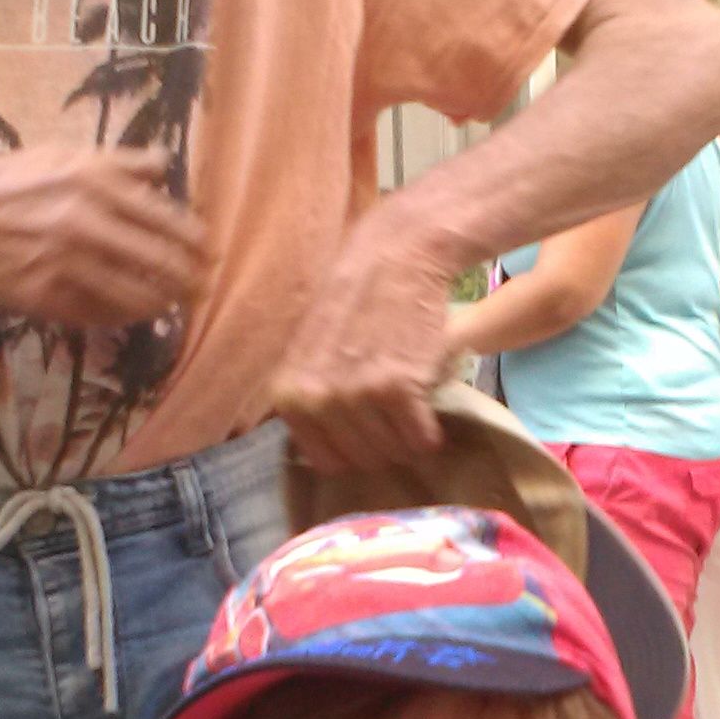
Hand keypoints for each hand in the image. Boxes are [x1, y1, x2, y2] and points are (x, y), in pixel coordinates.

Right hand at [0, 144, 207, 328]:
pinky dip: (122, 316)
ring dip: (162, 303)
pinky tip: (133, 313)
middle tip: (202, 288)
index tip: (209, 253)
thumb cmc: (3, 184)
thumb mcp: (60, 155)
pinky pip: (100, 314)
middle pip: (161, 261)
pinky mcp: (47, 297)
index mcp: (94, 180)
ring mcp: (66, 262)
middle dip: (190, 279)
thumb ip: (117, 162)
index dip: (196, 241)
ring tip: (172, 304)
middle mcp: (85, 220)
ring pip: (136, 294)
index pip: (167, 217)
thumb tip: (165, 165)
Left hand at [273, 198, 457, 468]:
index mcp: (288, 396)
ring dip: (408, 438)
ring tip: (412, 406)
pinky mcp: (397, 388)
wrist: (395, 256)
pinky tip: (430, 409)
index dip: (354, 449)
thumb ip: (308, 399)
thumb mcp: (307, 351)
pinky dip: (431, 432)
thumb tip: (323, 456)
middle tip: (398, 415)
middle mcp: (315, 399)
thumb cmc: (353, 301)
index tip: (371, 431)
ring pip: (392, 453)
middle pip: (362, 460)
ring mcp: (355, 395)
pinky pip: (419, 438)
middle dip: (384, 444)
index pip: (326, 461)